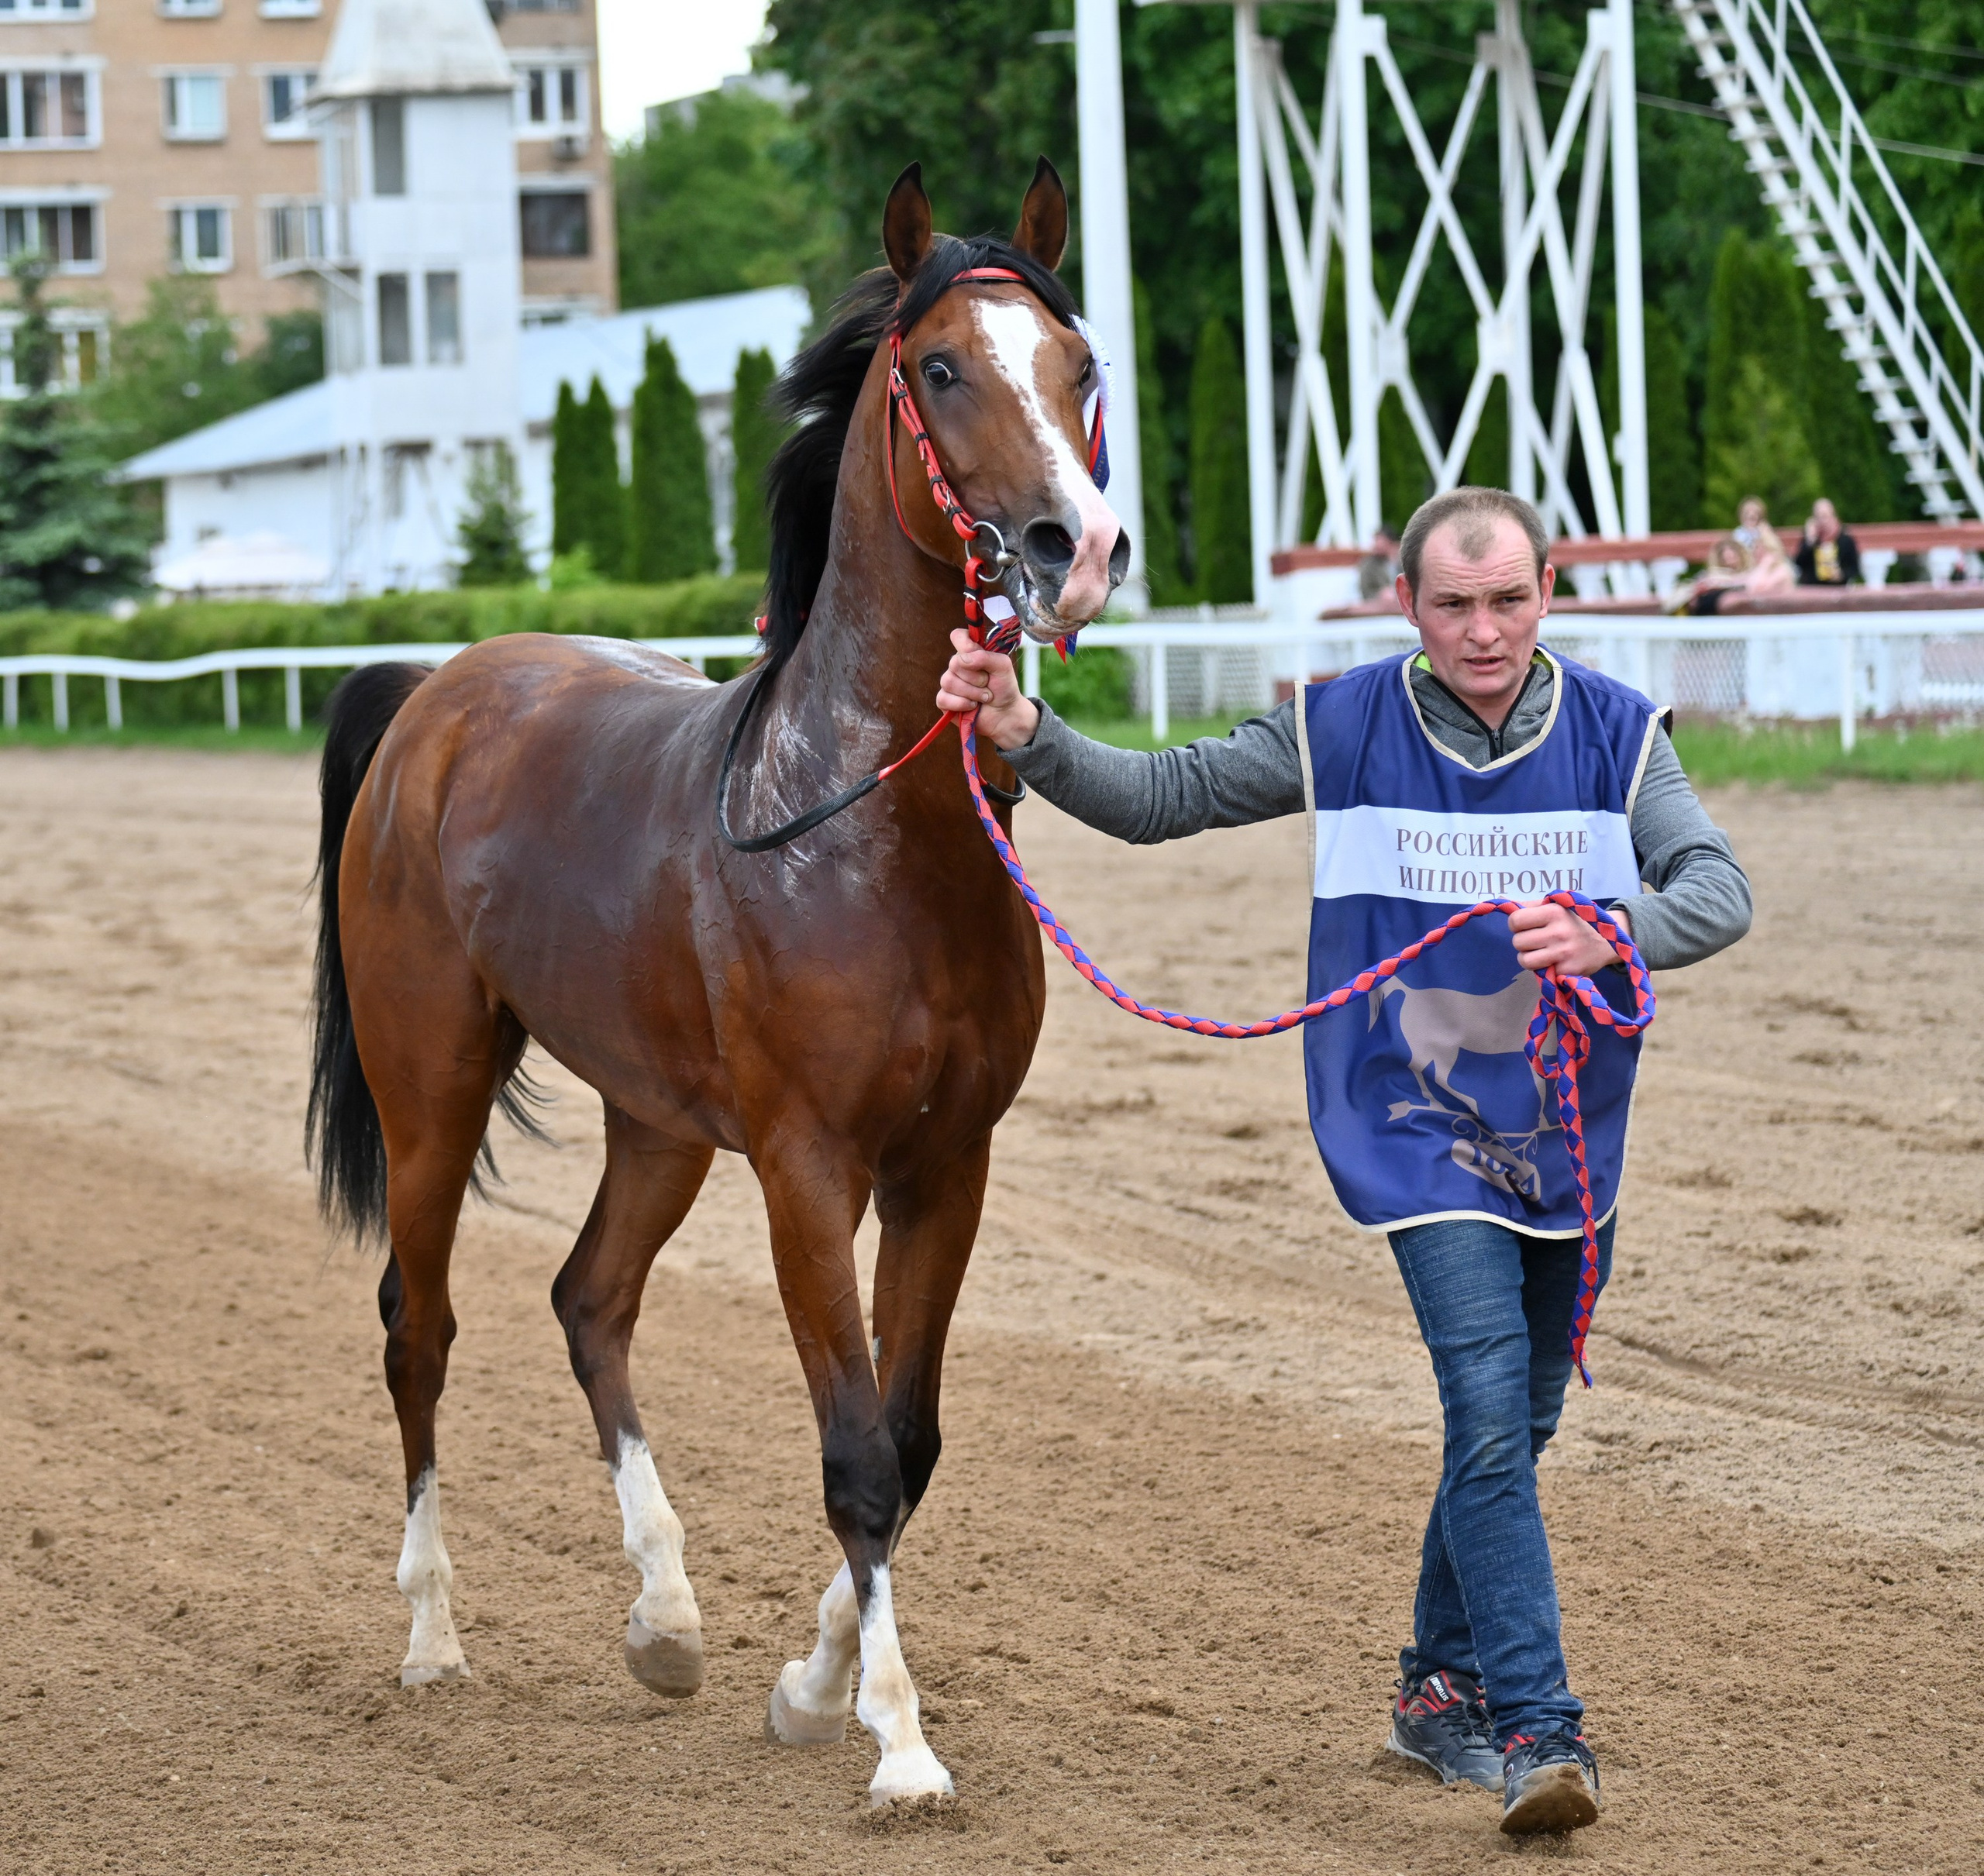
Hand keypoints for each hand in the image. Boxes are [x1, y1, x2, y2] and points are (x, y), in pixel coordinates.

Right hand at [936, 629, 1039, 750]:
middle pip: (955, 662)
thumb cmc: (1004, 687)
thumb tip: (963, 659)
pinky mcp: (944, 700)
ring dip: (972, 692)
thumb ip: (985, 657)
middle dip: (977, 677)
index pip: (958, 636)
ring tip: (984, 697)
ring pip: (949, 681)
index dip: (965, 644)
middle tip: (988, 684)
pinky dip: (963, 704)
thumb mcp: (1002, 666)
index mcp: (971, 652)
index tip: (977, 653)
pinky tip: (973, 706)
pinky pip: (944, 698)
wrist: (1005, 714)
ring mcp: (949, 682)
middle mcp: (957, 665)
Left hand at [1508, 901, 1629, 978]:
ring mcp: (1563, 954)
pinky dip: (1543, 968)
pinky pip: (1540, 972)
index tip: (1526, 926)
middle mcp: (1558, 932)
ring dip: (1529, 958)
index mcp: (1553, 912)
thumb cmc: (1575, 921)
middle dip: (1523, 942)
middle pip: (1517, 942)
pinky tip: (1554, 961)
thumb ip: (1530, 905)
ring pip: (1524, 960)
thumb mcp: (1556, 906)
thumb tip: (1502, 901)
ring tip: (1541, 952)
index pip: (1515, 920)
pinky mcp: (1567, 971)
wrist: (1606, 942)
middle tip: (1536, 940)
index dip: (1516, 925)